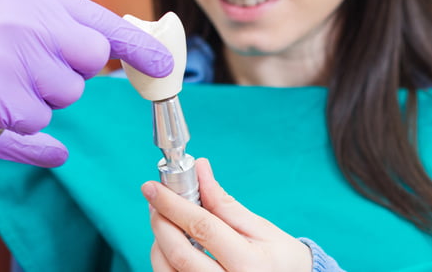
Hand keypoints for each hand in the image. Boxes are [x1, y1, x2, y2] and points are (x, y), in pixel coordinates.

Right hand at [0, 0, 171, 145]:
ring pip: (66, 93)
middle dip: (74, 74)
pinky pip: (37, 119)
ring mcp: (9, 52)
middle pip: (92, 58)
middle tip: (37, 74)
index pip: (101, 19)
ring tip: (4, 84)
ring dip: (42, 100)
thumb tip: (112, 48)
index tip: (165, 64)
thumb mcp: (11, 18)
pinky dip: (18, 120)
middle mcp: (24, 17)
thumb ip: (58, 27)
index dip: (138, 45)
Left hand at [143, 158, 311, 271]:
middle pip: (179, 253)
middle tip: (155, 202)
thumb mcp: (261, 229)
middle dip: (160, 222)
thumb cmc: (279, 259)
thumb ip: (224, 203)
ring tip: (165, 223)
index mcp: (250, 264)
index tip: (152, 188)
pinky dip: (164, 260)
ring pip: (168, 271)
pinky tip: (171, 245)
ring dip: (158, 242)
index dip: (173, 204)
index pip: (202, 228)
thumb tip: (200, 169)